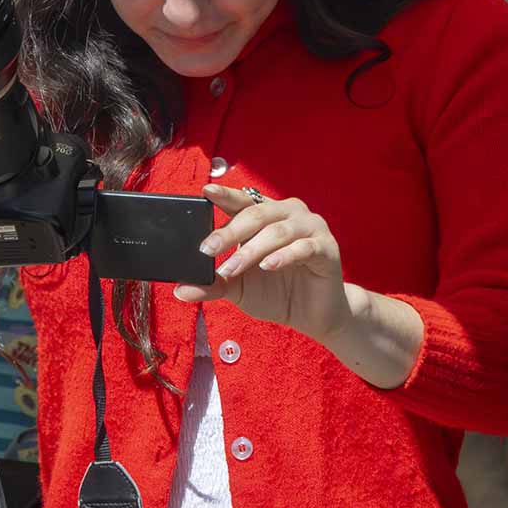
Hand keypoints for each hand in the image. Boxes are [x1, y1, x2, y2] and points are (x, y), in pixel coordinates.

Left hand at [174, 184, 357, 345]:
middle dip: (229, 233)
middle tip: (207, 249)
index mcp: (265, 216)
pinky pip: (303, 247)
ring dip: (251, 251)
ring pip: (276, 231)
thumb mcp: (238, 288)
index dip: (224, 195)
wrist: (313, 316)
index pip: (241, 201)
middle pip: (255, 214)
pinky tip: (268, 266)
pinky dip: (283, 256)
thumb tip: (180, 290)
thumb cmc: (275, 293)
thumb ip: (212, 284)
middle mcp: (288, 214)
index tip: (205, 191)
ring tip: (232, 269)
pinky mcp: (326, 247)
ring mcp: (310, 227)